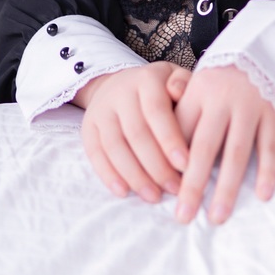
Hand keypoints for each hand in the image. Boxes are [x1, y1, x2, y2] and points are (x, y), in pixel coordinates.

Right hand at [75, 63, 189, 203]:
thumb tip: (178, 91)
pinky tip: (124, 192)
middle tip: (175, 188)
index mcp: (146, 80)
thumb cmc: (161, 88)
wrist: (121, 83)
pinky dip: (108, 175)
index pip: (156, 111)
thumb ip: (184, 84)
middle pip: (136, 134)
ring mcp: (101, 110)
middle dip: (157, 166)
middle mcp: (120, 92)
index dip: (170, 140)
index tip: (187, 166)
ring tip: (153, 196)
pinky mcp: (87, 127)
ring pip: (115, 147)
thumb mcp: (176, 77)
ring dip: (134, 176)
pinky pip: (95, 154)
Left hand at [173, 65, 274, 225]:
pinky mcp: (274, 115)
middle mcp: (222, 101)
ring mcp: (250, 108)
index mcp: (197, 95)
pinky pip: (270, 147)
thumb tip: (159, 152)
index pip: (179, 133)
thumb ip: (179, 116)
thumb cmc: (221, 82)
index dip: (170, 164)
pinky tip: (263, 194)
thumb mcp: (196, 89)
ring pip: (236, 152)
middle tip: (183, 216)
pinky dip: (267, 171)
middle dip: (193, 185)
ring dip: (226, 187)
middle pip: (203, 148)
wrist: (263, 51)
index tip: (162, 194)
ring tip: (217, 216)